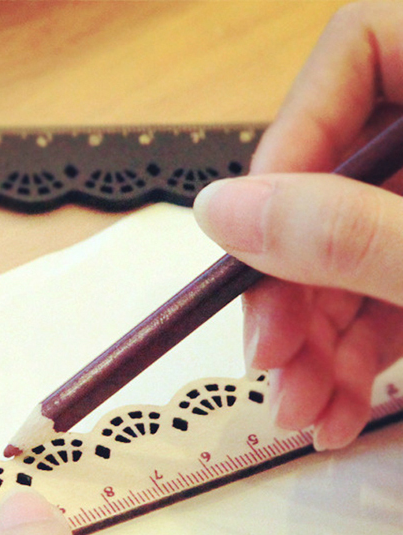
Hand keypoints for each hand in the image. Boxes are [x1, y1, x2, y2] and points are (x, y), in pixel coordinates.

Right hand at [194, 1, 402, 449]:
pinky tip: (337, 407)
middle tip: (272, 364)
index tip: (253, 237)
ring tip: (304, 413)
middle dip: (294, 289)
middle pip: (339, 180)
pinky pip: (392, 291)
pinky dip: (358, 354)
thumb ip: (350, 232)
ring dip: (317, 343)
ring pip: (357, 252)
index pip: (358, 51)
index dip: (292, 143)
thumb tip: (218, 212)